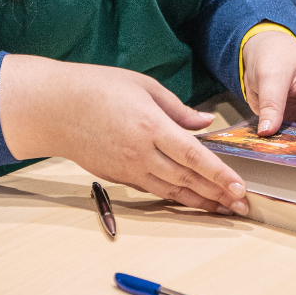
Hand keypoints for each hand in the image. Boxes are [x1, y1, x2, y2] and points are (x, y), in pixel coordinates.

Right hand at [0, 55, 251, 214]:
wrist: (53, 108)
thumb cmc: (96, 87)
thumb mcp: (142, 85)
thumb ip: (177, 108)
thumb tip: (204, 124)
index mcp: (150, 126)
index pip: (193, 157)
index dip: (220, 175)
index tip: (240, 188)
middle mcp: (141, 153)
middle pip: (187, 179)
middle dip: (218, 194)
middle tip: (242, 206)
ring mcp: (128, 168)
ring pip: (171, 191)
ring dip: (199, 202)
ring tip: (222, 209)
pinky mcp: (117, 176)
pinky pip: (152, 190)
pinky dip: (174, 197)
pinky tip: (189, 199)